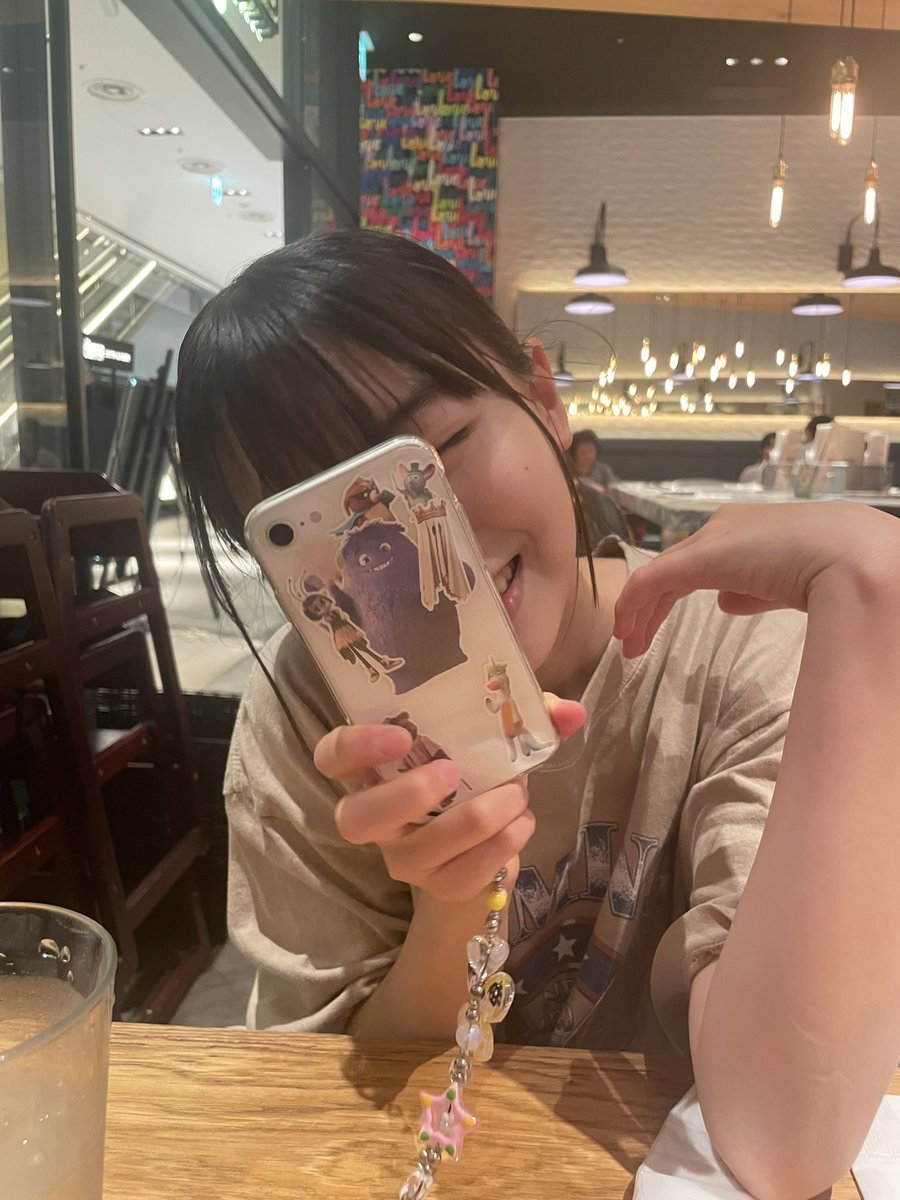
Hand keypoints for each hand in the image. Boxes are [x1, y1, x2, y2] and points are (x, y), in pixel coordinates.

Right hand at [315, 695, 584, 902]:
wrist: (485, 844)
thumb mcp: (493, 736)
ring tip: (516, 794)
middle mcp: (377, 817)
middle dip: (404, 796)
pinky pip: (463, 875)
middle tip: (450, 773)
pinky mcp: (439, 886)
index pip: (332, 756)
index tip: (401, 735)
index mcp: (375, 766)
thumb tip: (570, 712)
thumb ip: (530, 715)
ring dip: (475, 818)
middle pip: (355, 819)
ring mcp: (404, 857)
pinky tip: (522, 824)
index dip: (356, 746)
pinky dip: (500, 848)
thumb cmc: (477, 771)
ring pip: (420, 850)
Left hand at [614, 501, 899, 658]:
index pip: (700, 561)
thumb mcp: (791, 582)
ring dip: (641, 611)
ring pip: (660, 575)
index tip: (658, 625)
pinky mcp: (701, 557)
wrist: (856, 559)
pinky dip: (634, 606)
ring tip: (629, 645)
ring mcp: (713, 539)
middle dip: (652, 604)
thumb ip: (756, 591)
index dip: (673, 594)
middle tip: (635, 638)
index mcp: (751, 530)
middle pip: (675, 567)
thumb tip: (725, 602)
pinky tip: (627, 633)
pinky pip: (653, 581)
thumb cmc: (840, 572)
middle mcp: (726, 527)